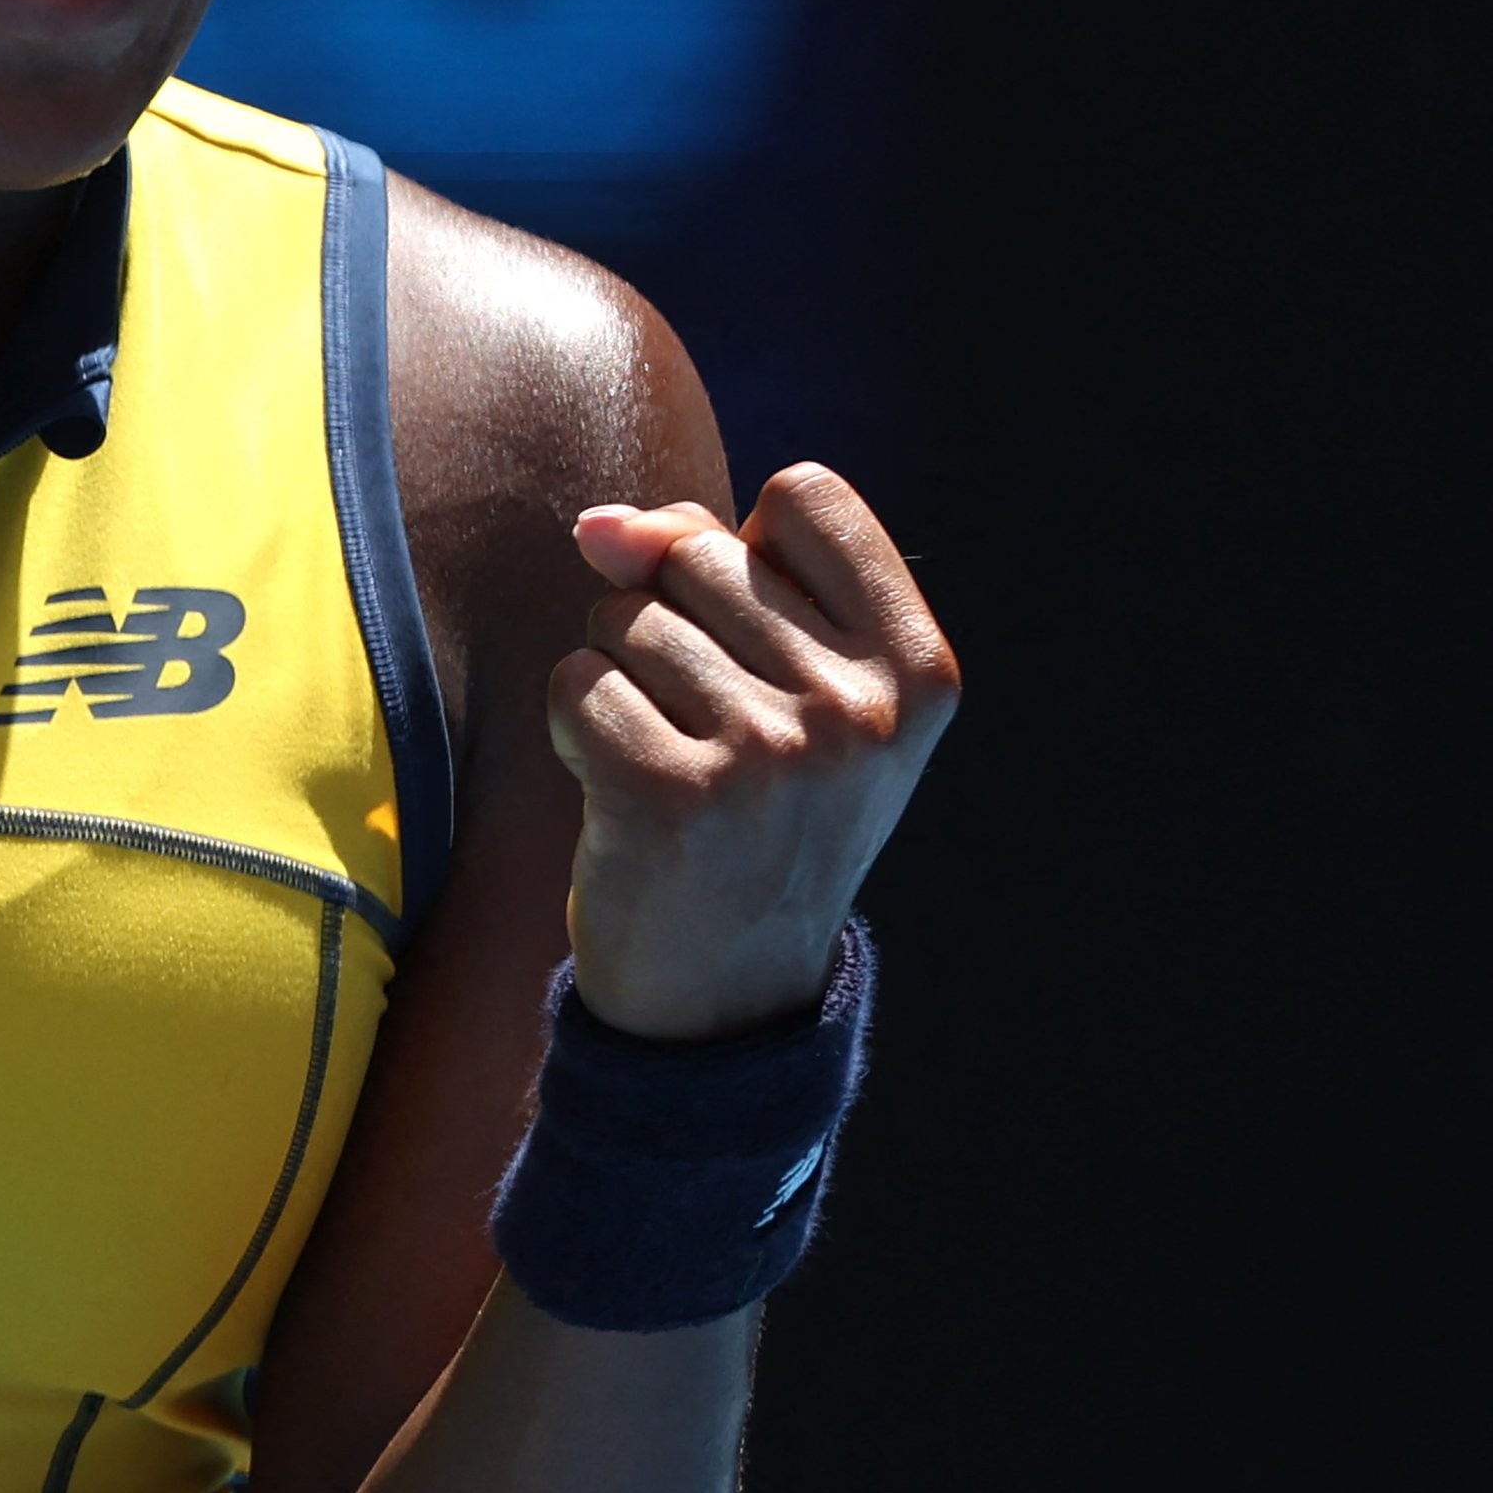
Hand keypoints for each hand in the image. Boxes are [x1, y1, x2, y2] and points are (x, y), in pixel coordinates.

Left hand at [549, 465, 959, 1041]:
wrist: (724, 996)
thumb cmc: (750, 807)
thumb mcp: (778, 678)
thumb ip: (701, 559)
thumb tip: (601, 528)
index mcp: (917, 669)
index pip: (805, 496)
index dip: (747, 552)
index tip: (761, 647)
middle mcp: (859, 711)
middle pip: (698, 554)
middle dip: (667, 623)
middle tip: (708, 733)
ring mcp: (773, 754)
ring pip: (624, 616)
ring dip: (617, 682)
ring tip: (669, 768)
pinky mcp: (677, 795)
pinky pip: (576, 682)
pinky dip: (575, 730)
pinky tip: (621, 798)